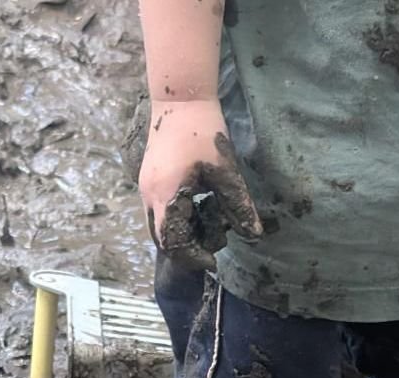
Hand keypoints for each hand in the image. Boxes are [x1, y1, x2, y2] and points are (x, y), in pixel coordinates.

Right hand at [138, 98, 261, 269]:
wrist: (180, 96)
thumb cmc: (204, 131)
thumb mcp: (226, 171)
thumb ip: (239, 206)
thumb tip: (254, 235)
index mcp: (166, 196)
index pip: (172, 243)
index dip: (192, 257)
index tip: (213, 259)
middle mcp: (149, 195)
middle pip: (161, 239)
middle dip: (185, 248)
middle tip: (210, 244)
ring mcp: (145, 186)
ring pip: (158, 226)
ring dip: (181, 233)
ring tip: (206, 223)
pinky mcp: (148, 179)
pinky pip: (158, 210)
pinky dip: (176, 219)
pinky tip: (197, 207)